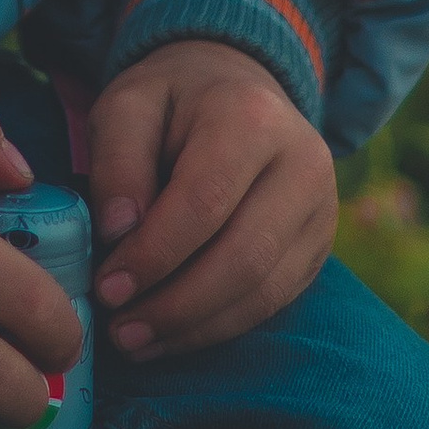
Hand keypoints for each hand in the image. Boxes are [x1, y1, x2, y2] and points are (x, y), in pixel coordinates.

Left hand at [89, 37, 337, 359]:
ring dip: (194, 327)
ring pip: (263, 289)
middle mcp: (303, 162)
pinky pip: (273, 301)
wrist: (236, 88)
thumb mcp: (128, 106)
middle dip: (175, 305)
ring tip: (136, 339)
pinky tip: (171, 335)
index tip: (107, 288)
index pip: (206, 203)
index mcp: (252, 117)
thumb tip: (118, 233)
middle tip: (119, 330)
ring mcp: (321, 208)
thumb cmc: (172, 103)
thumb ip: (117, 161)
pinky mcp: (319, 244)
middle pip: (244, 256)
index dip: (155, 255)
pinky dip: (218, 327)